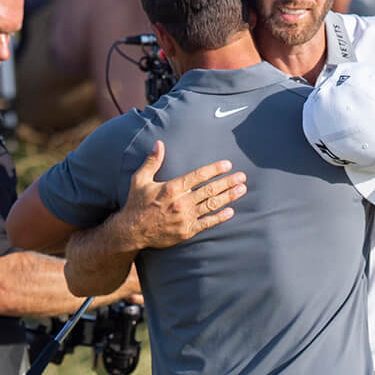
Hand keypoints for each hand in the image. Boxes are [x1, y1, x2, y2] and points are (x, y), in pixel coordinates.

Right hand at [118, 142, 246, 249]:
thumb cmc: (136, 203)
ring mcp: (185, 217)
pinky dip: (220, 217)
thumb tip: (159, 143)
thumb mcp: (139, 180)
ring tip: (241, 189)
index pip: (198, 176)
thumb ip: (152, 162)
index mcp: (172, 188)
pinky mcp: (187, 231)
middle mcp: (181, 202)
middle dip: (227, 182)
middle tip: (242, 176)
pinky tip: (231, 211)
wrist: (132, 231)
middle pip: (210, 189)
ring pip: (212, 205)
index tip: (227, 165)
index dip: (214, 169)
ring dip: (229, 197)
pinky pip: (207, 223)